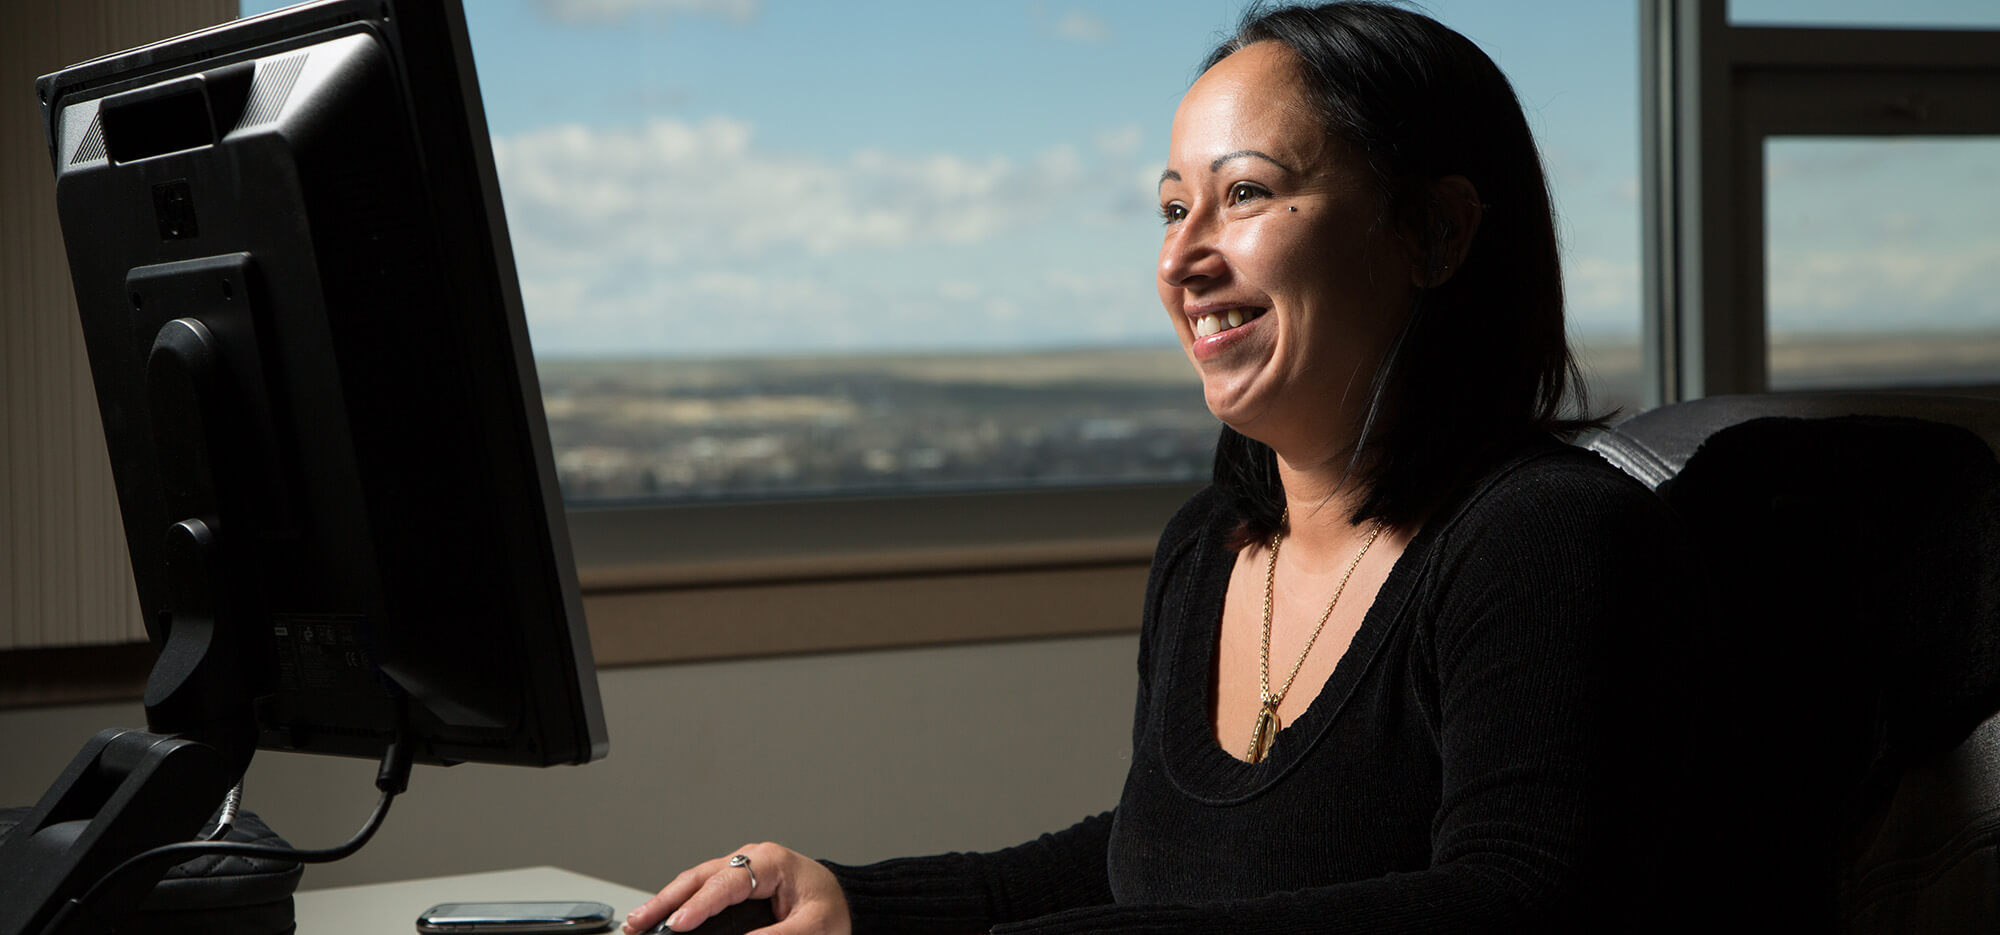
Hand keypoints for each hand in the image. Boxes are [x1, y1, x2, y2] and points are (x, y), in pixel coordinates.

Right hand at [623, 842, 851, 934]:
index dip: (698, 905)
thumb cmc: (834, 908)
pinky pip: (702, 892)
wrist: (847, 901)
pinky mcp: (736, 886)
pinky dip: (679, 905)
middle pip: (699, 878)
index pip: (725, 882)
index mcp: (771, 862)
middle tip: (637, 923)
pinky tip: (662, 920)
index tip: (677, 924)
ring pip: (694, 883)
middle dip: (665, 901)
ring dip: (665, 903)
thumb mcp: (814, 927)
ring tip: (637, 923)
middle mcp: (750, 860)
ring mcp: (740, 870)